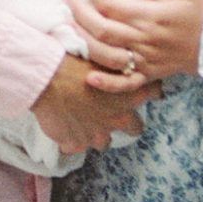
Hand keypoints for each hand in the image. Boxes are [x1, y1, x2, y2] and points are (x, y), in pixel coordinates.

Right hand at [28, 52, 153, 155]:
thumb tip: (122, 56)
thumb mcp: (103, 54)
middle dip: (127, 122)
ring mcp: (97, 135)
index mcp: (129, 95)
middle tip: (112, 111)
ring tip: (82, 119)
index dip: (149, 91)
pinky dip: (70, 139)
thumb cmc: (75, 60)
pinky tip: (63, 127)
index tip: (145, 88)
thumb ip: (116, 63)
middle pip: (135, 128)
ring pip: (103, 142)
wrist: (49, 77)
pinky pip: (75, 147)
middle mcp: (118, 118)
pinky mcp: (76, 143)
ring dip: (96, 133)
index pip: (153, 93)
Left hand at [65, 0, 202, 86]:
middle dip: (79, 12)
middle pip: (103, 29)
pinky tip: (89, 77)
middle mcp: (146, 39)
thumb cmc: (198, 9)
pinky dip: (106, 83)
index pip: (113, 5)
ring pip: (107, 54)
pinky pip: (125, 84)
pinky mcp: (148, 75)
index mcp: (152, 15)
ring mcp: (146, 60)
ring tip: (67, 25)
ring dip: (83, 41)